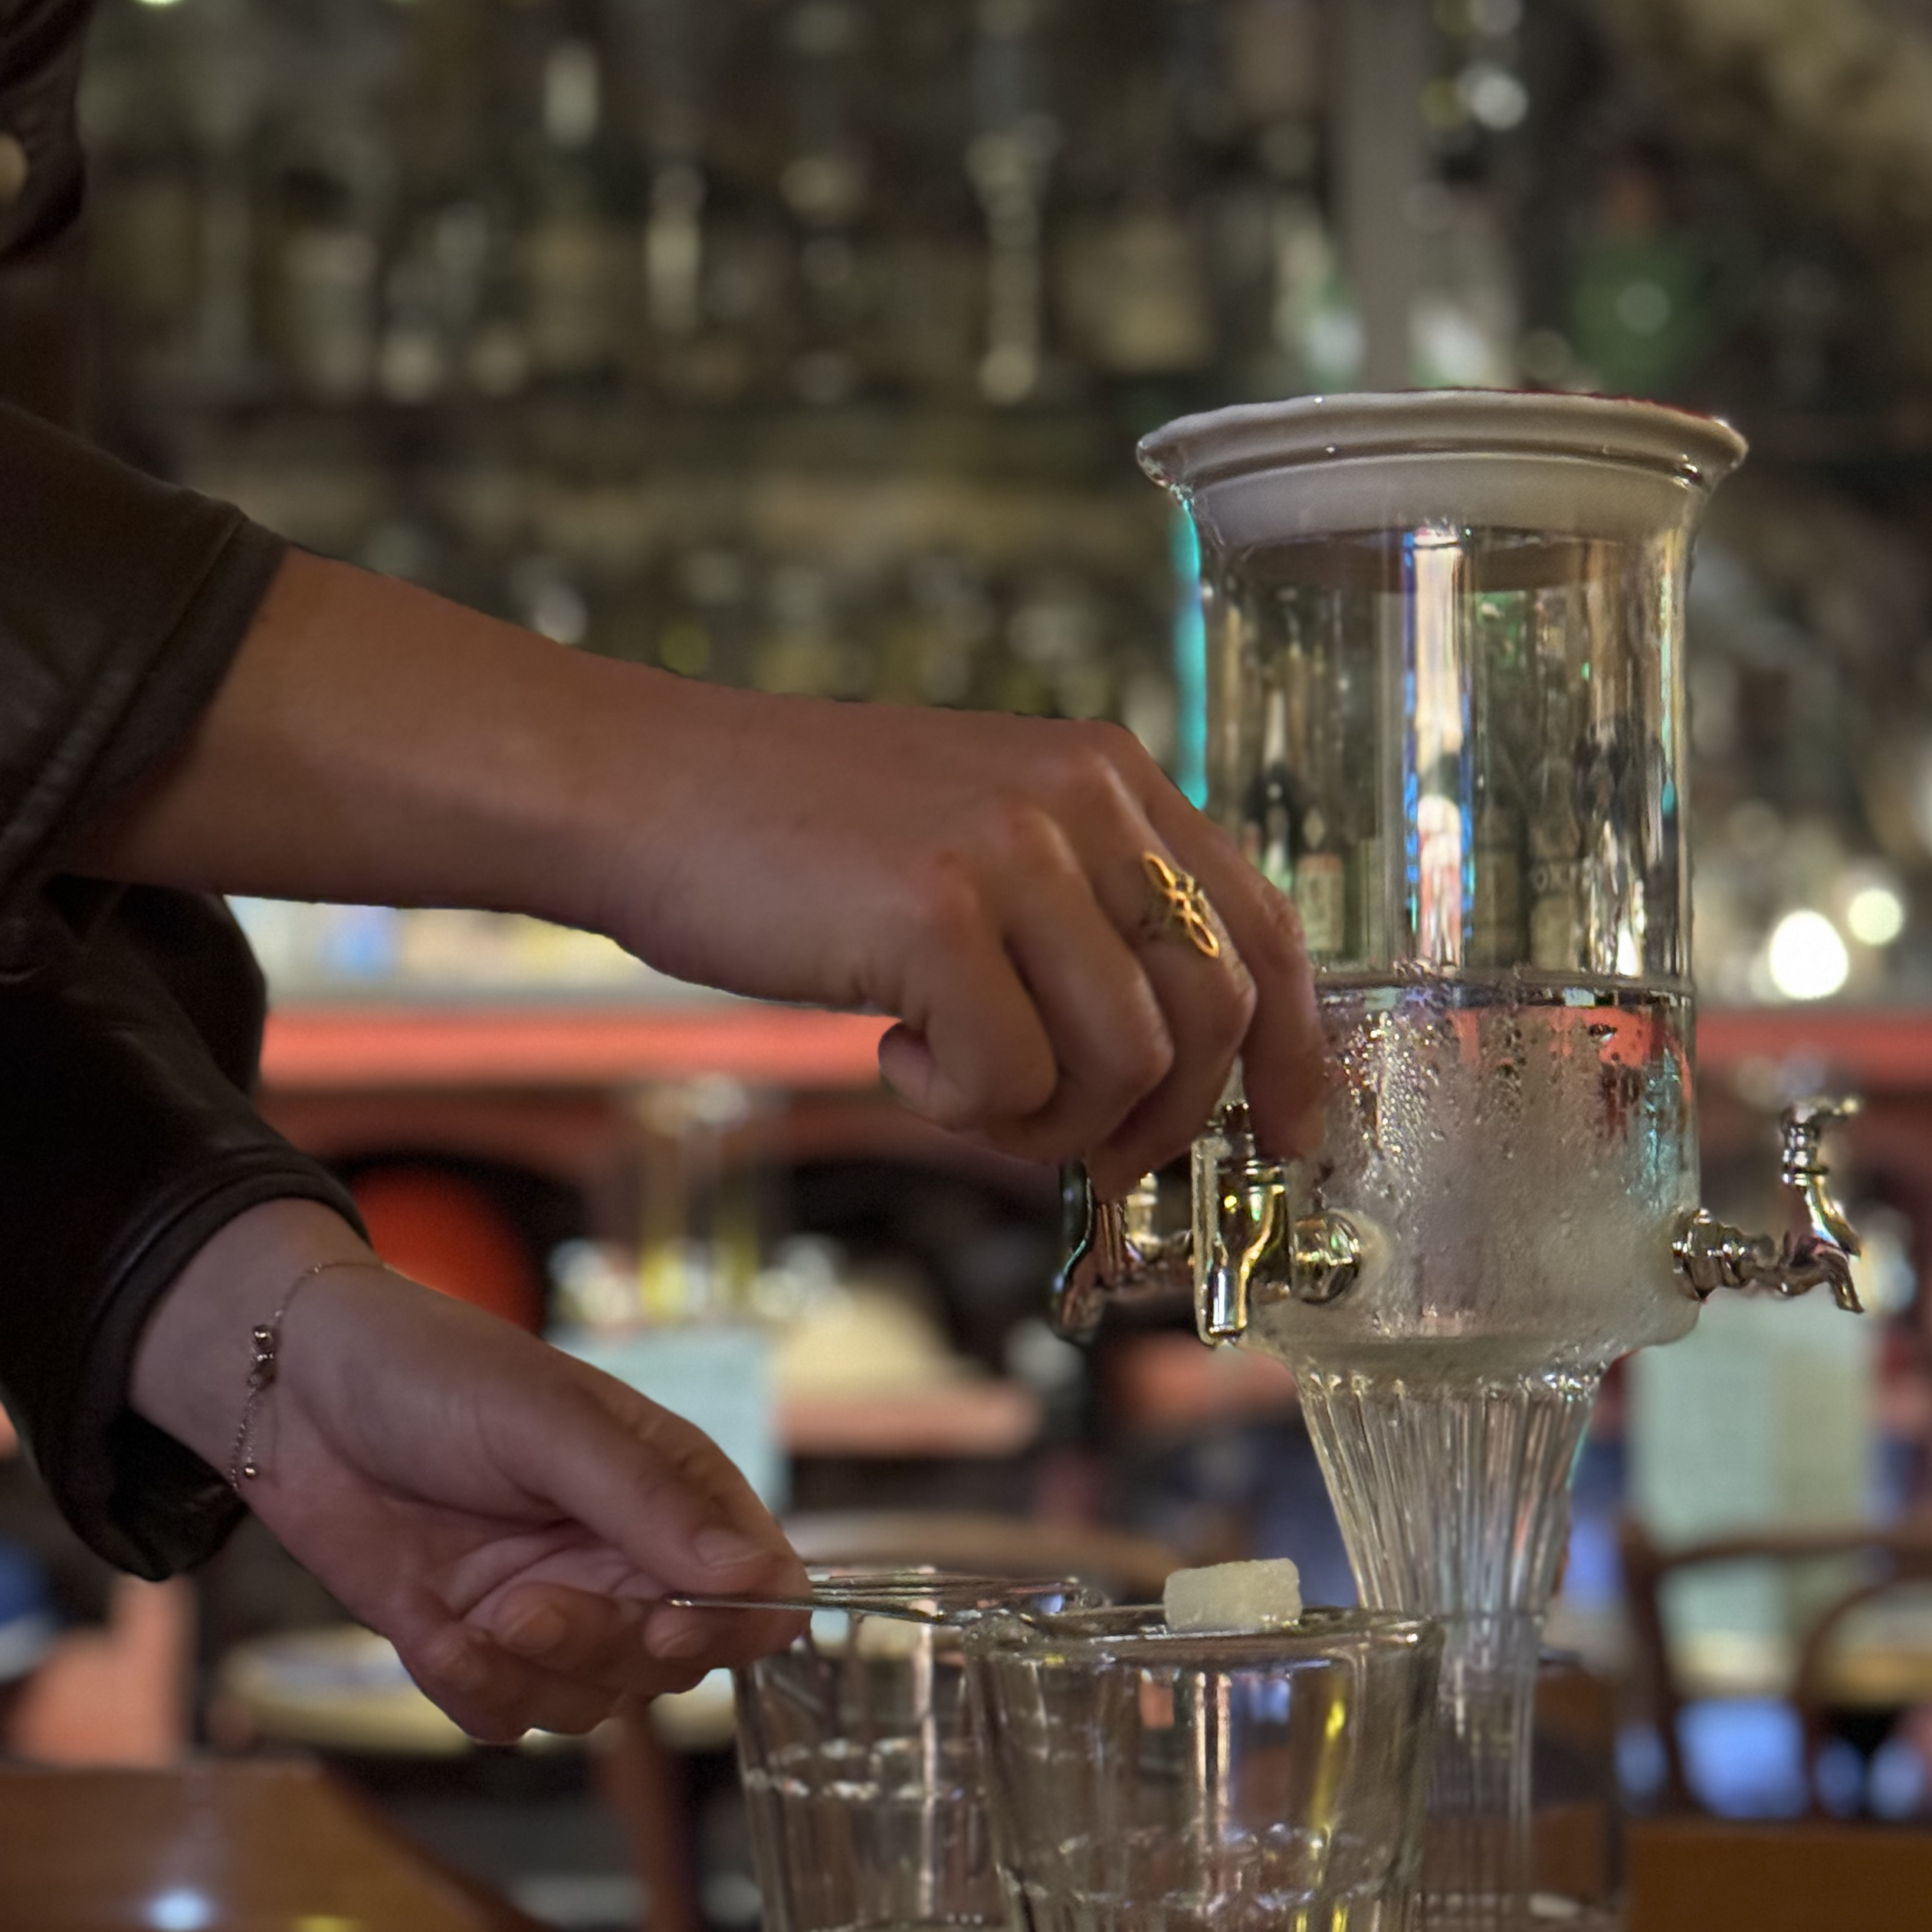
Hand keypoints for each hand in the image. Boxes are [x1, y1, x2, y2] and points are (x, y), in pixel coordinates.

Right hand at [76, 556, 1329, 1189]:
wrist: (637, 790)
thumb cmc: (797, 846)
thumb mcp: (974, 845)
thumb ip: (1079, 926)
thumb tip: (1170, 1078)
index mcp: (1107, 774)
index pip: (1263, 925)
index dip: (1295, 1050)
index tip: (1290, 1138)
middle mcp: (1081, 794)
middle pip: (1212, 1014)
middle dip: (1161, 1123)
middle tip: (1077, 1157)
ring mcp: (1010, 846)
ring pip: (1124, 1062)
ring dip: (1048, 1124)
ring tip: (955, 1089)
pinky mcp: (933, 910)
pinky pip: (1013, 1080)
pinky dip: (958, 1105)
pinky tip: (891, 1051)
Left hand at [131, 1203, 806, 1741]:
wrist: (291, 1390)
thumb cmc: (434, 1372)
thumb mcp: (549, 1421)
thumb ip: (650, 1502)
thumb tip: (764, 1583)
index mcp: (672, 1491)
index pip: (755, 1586)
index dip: (732, 1625)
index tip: (672, 1628)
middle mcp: (623, 1559)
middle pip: (670, 1661)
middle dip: (601, 1647)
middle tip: (528, 1610)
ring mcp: (552, 1606)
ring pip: (592, 1702)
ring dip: (530, 1677)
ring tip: (471, 1620)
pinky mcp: (475, 1646)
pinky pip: (507, 1716)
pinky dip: (472, 1692)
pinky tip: (429, 1632)